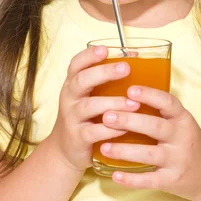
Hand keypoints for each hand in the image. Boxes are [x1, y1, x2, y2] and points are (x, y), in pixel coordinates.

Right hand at [48, 45, 141, 172]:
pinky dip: (111, 130)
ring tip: (134, 103)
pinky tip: (126, 128)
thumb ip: (106, 79)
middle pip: (81, 81)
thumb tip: (135, 57)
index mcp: (72, 84)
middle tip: (126, 68)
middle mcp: (69, 98)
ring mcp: (71, 118)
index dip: (89, 55)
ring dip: (113, 103)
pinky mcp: (78, 138)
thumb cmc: (84, 117)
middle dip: (103, 73)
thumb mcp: (89, 96)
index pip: (76, 65)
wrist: (65, 151)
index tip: (105, 49)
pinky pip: (94, 132)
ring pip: (89, 107)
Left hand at [101, 85, 200, 200]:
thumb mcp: (181, 123)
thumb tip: (124, 93)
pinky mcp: (172, 180)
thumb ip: (160, 111)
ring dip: (124, 150)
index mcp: (183, 119)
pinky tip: (115, 175)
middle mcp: (182, 137)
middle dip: (129, 121)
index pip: (168, 102)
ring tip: (103, 147)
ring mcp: (178, 160)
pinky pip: (150, 180)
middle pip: (155, 126)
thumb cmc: (188, 143)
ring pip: (149, 154)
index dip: (149, 95)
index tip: (130, 90)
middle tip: (106, 116)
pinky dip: (131, 179)